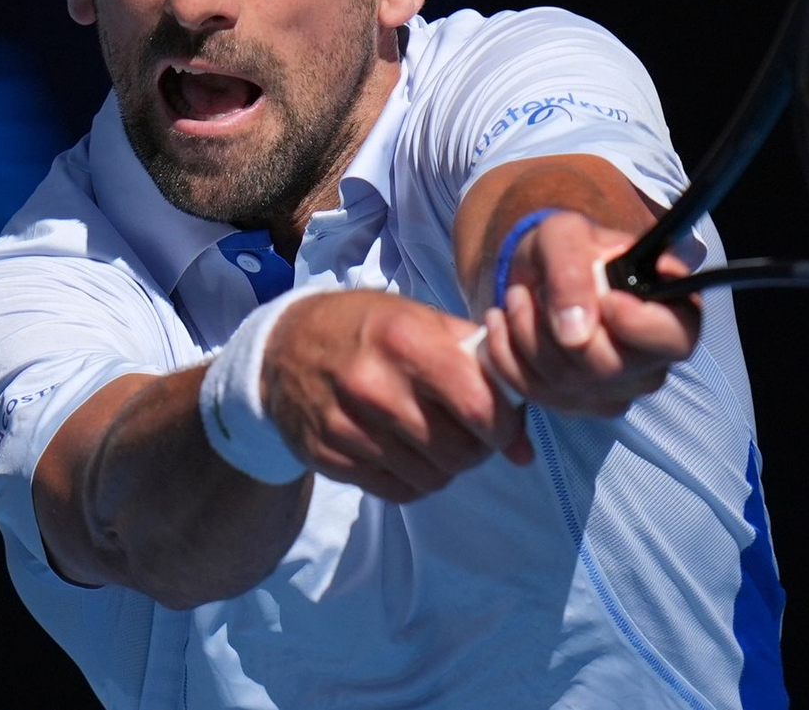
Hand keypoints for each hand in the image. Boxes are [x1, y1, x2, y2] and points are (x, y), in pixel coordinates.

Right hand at [261, 290, 532, 502]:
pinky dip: (416, 480)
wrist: (285, 346)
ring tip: (441, 441)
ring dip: (448, 467)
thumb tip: (522, 427)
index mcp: (405, 341)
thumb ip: (475, 359)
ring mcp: (347, 426)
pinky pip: (397, 491)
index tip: (507, 427)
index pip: (477, 405)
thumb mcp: (419, 318)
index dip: (504, 425)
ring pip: (431, 478)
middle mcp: (374, 386)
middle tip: (475, 435)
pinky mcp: (328, 458)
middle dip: (479, 449)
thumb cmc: (368, 327)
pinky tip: (411, 453)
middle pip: (458, 451)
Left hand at [478, 211, 700, 415]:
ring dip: (524, 334)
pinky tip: (502, 324)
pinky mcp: (580, 405)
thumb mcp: (565, 235)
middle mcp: (652, 360)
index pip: (674, 337)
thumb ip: (572, 271)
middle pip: (607, 367)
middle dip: (552, 326)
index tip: (605, 298)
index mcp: (672, 310)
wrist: (541, 275)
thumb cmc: (568, 250)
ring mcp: (617, 389)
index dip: (638, 324)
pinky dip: (506, 355)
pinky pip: (535, 392)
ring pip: (565, 382)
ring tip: (515, 298)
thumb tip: (576, 334)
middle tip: (532, 289)